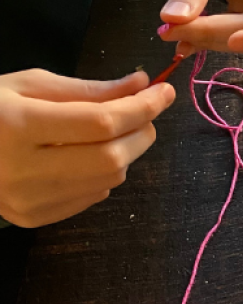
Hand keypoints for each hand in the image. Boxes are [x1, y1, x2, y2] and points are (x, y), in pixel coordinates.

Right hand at [0, 70, 173, 227]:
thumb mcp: (30, 85)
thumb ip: (89, 89)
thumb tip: (142, 85)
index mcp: (17, 125)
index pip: (101, 122)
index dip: (143, 107)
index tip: (165, 91)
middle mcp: (21, 168)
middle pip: (111, 157)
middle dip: (142, 131)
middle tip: (146, 112)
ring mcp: (25, 200)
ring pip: (109, 179)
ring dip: (128, 152)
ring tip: (118, 131)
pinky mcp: (31, 218)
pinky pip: (91, 196)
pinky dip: (105, 173)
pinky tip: (89, 155)